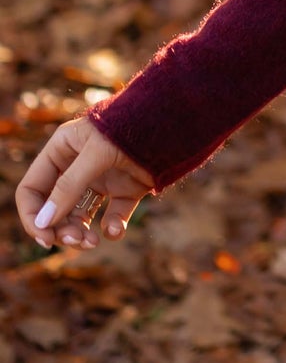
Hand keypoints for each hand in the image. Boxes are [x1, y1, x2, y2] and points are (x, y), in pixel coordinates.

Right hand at [16, 115, 155, 249]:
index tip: (45, 238)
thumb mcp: (96, 154)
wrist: (175, 120)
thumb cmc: (131, 128)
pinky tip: (115, 230)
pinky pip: (111, 217)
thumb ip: (69, 187)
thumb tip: (43, 223)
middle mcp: (77, 167)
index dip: (33, 215)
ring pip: (79, 218)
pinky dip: (111, 228)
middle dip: (60, 229)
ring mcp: (101, 180)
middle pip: (54, 209)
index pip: (32, 190)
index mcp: (61, 151)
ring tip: (92, 242)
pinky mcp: (125, 191)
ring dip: (81, 234)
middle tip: (75, 241)